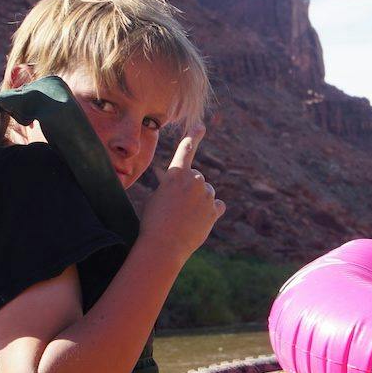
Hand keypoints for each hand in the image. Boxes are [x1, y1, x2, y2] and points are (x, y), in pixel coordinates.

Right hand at [139, 124, 224, 260]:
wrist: (163, 246)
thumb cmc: (154, 222)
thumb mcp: (157, 197)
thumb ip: (172, 187)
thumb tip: (182, 187)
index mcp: (175, 174)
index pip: (186, 149)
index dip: (193, 136)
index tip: (200, 126)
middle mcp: (194, 179)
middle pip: (198, 180)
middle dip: (192, 191)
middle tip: (178, 209)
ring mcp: (206, 194)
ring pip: (208, 194)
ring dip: (201, 203)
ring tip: (186, 219)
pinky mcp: (215, 210)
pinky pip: (217, 206)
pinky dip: (211, 213)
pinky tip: (198, 223)